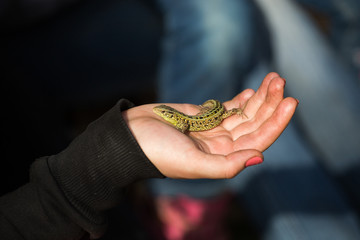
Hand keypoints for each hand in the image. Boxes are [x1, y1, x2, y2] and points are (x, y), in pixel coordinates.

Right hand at [122, 72, 297, 178]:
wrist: (129, 137)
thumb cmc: (157, 152)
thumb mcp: (192, 163)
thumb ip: (225, 165)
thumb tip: (259, 157)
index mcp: (222, 158)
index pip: (257, 140)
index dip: (275, 123)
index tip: (290, 102)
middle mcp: (221, 145)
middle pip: (254, 124)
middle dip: (270, 104)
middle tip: (281, 82)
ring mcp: (212, 129)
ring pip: (243, 114)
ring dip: (259, 98)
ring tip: (273, 79)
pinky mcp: (201, 116)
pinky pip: (227, 108)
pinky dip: (241, 100)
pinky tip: (252, 91)